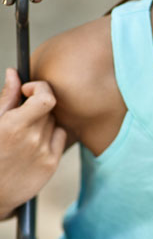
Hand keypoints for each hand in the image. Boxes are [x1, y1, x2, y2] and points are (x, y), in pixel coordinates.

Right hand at [0, 68, 66, 218]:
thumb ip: (6, 97)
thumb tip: (14, 73)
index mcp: (14, 126)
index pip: (46, 98)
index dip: (39, 88)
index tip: (28, 91)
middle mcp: (32, 139)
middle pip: (48, 109)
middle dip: (36, 107)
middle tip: (21, 117)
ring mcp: (44, 153)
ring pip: (54, 122)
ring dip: (43, 122)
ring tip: (24, 135)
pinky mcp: (51, 164)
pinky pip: (60, 137)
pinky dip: (51, 136)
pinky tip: (35, 144)